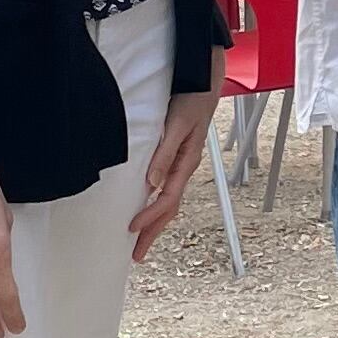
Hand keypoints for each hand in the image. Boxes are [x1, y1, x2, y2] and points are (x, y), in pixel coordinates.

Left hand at [131, 91, 221, 261]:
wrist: (206, 82)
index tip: (132, 229)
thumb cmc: (193, 100)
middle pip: (170, 209)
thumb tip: (151, 183)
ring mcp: (182, 165)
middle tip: (137, 254)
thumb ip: (164, 153)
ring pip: (169, 202)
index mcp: (186, 163)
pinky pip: (167, 190)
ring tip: (141, 240)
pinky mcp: (177, 158)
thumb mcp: (177, 125)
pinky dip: (157, 205)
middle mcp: (185, 168)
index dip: (150, 217)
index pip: (167, 199)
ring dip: (156, 223)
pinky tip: (148, 208)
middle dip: (153, 233)